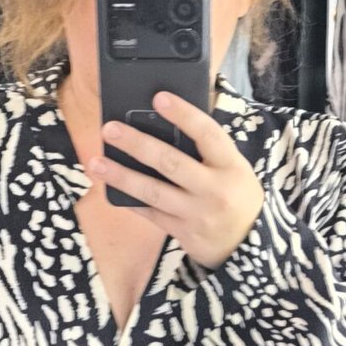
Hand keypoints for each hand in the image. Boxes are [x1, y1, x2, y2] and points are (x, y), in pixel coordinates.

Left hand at [89, 90, 263, 268]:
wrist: (248, 247)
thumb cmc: (236, 197)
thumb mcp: (234, 169)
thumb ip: (207, 151)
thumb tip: (166, 124)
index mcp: (231, 166)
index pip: (207, 134)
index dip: (183, 114)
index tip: (159, 98)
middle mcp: (214, 189)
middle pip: (171, 162)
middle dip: (137, 144)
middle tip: (110, 129)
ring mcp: (197, 213)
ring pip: (154, 191)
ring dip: (122, 176)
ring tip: (97, 163)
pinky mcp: (184, 232)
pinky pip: (151, 214)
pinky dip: (130, 200)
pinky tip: (111, 189)